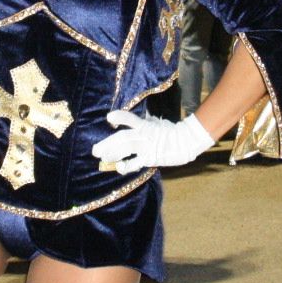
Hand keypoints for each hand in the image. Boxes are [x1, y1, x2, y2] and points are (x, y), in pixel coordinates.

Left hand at [91, 110, 214, 173]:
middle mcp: (145, 135)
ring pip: (126, 150)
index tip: (109, 118)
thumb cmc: (171, 131)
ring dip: (112, 154)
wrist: (186, 142)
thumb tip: (139, 115)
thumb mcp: (157, 122)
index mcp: (146, 125)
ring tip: (101, 158)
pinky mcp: (151, 158)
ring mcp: (147, 147)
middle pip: (123, 138)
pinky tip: (118, 168)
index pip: (131, 120)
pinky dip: (127, 165)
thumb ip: (145, 120)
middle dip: (107, 144)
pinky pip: (136, 163)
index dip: (121, 118)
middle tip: (95, 150)